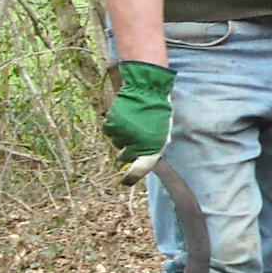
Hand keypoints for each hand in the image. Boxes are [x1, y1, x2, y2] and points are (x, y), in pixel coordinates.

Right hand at [103, 60, 175, 183]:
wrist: (147, 90)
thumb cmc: (158, 111)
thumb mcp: (163, 131)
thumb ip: (154, 147)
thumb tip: (144, 159)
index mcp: (153, 148)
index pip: (140, 170)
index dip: (131, 178)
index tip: (124, 182)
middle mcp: (136, 145)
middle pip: (125, 157)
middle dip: (127, 151)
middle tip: (133, 138)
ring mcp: (123, 135)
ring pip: (117, 143)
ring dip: (122, 136)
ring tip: (132, 122)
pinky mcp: (112, 125)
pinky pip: (109, 132)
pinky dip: (113, 127)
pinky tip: (122, 117)